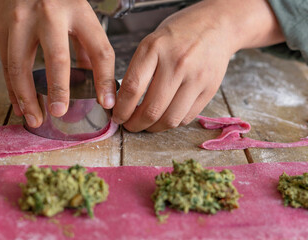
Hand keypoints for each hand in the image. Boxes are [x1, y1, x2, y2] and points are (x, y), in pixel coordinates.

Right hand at [0, 0, 115, 127]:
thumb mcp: (79, 12)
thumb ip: (87, 43)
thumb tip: (94, 75)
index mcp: (79, 11)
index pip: (99, 50)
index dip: (104, 79)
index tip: (107, 102)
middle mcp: (51, 15)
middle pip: (57, 58)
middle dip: (59, 89)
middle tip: (60, 112)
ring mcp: (23, 20)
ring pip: (21, 65)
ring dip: (27, 97)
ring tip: (35, 118)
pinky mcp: (2, 27)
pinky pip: (5, 64)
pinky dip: (12, 89)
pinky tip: (19, 105)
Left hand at [112, 0, 283, 131]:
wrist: (215, 25)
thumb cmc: (179, 34)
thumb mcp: (151, 42)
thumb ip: (137, 70)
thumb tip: (123, 102)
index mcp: (155, 48)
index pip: (133, 88)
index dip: (122, 109)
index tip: (117, 116)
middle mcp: (177, 63)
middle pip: (152, 109)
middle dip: (135, 124)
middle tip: (130, 126)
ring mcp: (196, 78)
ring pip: (170, 119)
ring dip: (153, 129)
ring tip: (146, 125)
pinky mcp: (209, 89)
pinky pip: (187, 117)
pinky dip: (172, 123)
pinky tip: (165, 118)